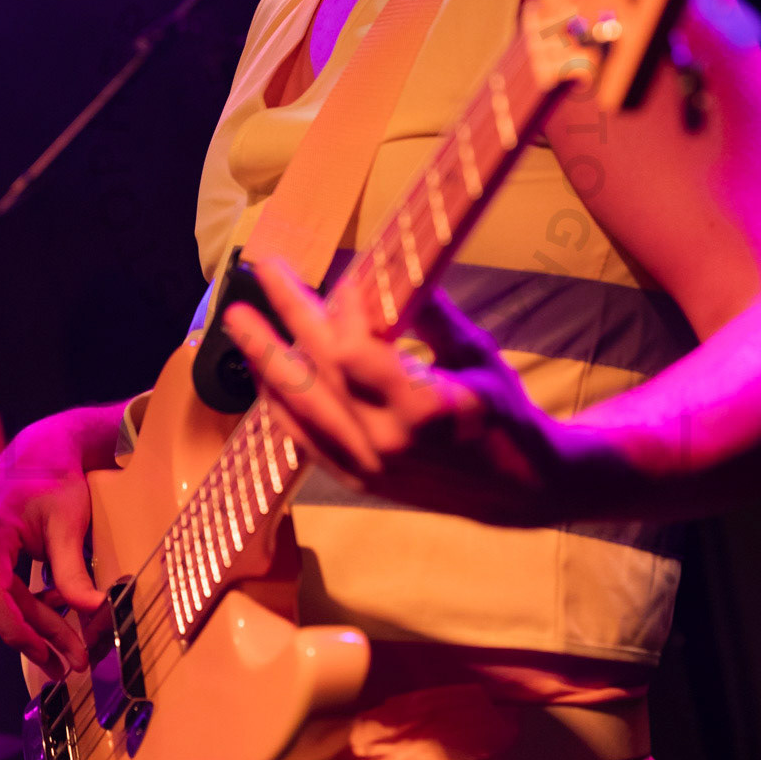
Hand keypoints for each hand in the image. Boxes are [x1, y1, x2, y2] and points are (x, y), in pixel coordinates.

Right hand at [0, 411, 107, 677]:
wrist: (41, 448)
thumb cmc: (56, 480)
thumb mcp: (69, 523)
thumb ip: (74, 571)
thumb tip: (94, 611)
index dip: (21, 634)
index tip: (52, 655)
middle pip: (0, 606)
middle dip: (38, 636)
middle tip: (71, 662)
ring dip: (33, 625)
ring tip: (69, 649)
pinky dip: (25, 604)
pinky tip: (55, 622)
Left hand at [223, 258, 569, 524]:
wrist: (519, 489)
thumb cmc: (505, 413)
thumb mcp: (479, 355)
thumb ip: (434, 316)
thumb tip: (394, 272)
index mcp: (425, 409)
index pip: (357, 352)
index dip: (342, 312)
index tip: (339, 279)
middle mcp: (387, 442)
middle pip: (318, 370)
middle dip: (287, 317)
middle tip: (263, 271)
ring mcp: (367, 466)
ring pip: (299, 408)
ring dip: (267, 360)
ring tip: (241, 323)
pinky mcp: (357, 480)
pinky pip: (304, 440)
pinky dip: (281, 405)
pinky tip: (264, 376)